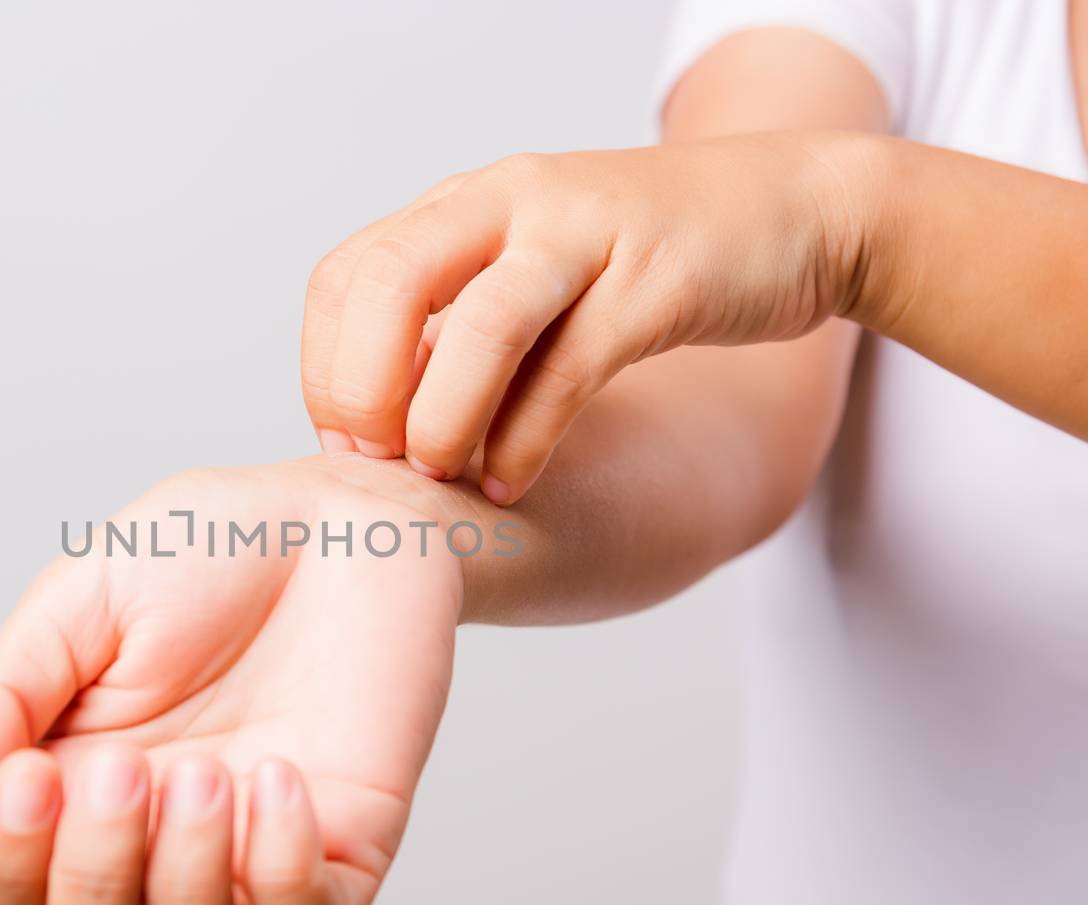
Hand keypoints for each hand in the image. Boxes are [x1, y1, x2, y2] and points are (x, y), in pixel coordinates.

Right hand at [0, 458, 462, 904]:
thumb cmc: (209, 552)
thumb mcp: (79, 600)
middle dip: (90, 885)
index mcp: (69, 801)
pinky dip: (282, 880)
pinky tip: (278, 777)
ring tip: (204, 773)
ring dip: (181, 900)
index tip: (29, 774)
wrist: (345, 516)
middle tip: (125, 768)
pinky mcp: (342, 856)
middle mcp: (153, 856)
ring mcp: (249, 866)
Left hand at [300, 131, 869, 503]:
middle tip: (380, 466)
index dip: (327, 370)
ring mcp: (584, 235)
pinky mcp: (657, 281)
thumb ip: (453, 333)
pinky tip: (511, 482)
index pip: (346, 277)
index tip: (349, 446)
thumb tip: (373, 433)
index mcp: (463, 207)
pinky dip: (527, 437)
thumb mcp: (527, 279)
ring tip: (442, 476)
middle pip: (388, 281)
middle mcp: (509, 203)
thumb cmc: (641, 265)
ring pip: (481, 322)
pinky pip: (570, 367)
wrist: (795, 210)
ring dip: (443, 416)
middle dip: (360, 389)